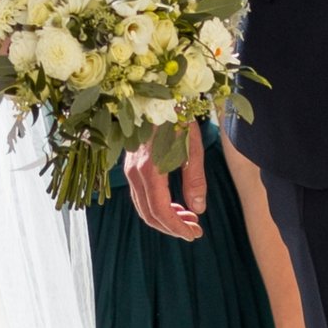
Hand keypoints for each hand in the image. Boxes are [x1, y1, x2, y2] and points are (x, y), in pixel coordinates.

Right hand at [124, 127, 206, 241]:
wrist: (160, 93)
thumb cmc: (179, 116)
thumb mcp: (193, 148)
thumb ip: (195, 180)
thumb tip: (198, 209)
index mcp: (150, 170)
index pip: (160, 211)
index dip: (177, 227)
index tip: (194, 234)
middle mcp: (134, 173)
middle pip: (148, 214)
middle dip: (171, 227)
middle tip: (194, 230)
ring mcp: (130, 169)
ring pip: (143, 206)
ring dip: (165, 218)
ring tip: (188, 218)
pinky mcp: (131, 165)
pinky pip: (141, 195)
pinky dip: (157, 205)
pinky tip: (175, 205)